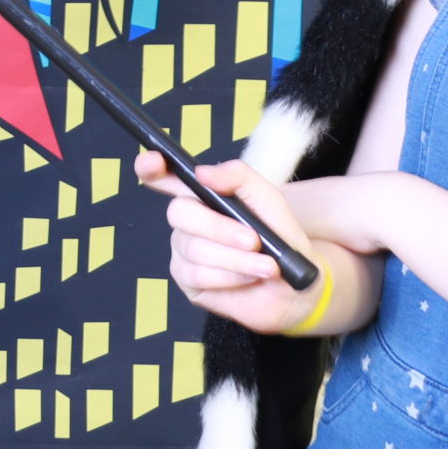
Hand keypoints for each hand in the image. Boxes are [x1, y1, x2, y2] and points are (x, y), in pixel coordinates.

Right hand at [136, 153, 327, 334]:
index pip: (164, 177)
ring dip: (235, 258)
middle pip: (179, 212)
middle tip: (254, 240)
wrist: (296, 286)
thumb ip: (239, 177)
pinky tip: (250, 277)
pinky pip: (198, 275)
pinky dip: (231, 276)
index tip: (152, 162)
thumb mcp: (269, 201)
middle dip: (219, 228)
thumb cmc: (280, 238)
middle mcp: (188, 222)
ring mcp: (184, 252)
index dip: (150, 167)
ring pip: (194, 249)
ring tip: (266, 265)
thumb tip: (203, 173)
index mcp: (202, 196)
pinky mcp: (188, 282)